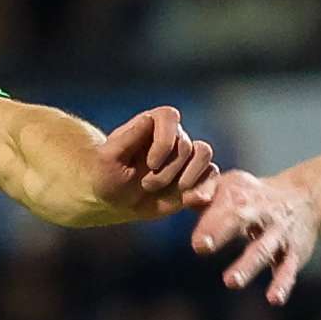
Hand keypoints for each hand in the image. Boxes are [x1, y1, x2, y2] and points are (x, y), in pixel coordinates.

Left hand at [86, 106, 217, 220]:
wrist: (116, 202)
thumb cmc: (108, 177)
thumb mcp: (108, 159)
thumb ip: (127, 138)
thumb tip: (148, 118)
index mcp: (151, 124)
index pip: (169, 116)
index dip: (164, 140)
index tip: (151, 163)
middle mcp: (172, 136)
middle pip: (184, 144)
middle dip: (167, 170)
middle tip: (146, 185)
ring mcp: (186, 156)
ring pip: (203, 154)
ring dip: (188, 177)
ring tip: (169, 191)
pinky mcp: (195, 176)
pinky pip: (211, 175)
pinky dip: (204, 187)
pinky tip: (189, 200)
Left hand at [189, 167, 320, 302]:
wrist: (305, 197)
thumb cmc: (255, 195)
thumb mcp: (231, 183)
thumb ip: (206, 190)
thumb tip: (187, 199)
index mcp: (242, 198)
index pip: (223, 209)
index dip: (209, 224)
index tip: (197, 242)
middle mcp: (262, 214)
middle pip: (241, 221)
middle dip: (222, 233)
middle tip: (202, 248)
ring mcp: (279, 235)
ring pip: (263, 249)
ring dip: (247, 265)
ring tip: (231, 282)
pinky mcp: (294, 253)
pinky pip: (288, 269)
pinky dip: (282, 284)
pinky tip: (274, 299)